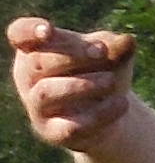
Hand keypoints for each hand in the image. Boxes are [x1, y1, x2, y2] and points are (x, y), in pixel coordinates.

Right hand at [10, 18, 138, 151]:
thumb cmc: (101, 72)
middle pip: (37, 62)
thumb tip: (127, 41)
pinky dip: (99, 114)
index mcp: (34, 49)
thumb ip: (115, 46)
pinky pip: (70, 126)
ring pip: (48, 93)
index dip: (29, 31)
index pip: (19, 34)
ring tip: (110, 81)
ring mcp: (38, 107)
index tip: (48, 30)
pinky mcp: (54, 133)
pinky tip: (121, 103)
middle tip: (102, 52)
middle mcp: (28, 78)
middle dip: (71, 55)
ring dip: (82, 85)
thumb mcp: (110, 56)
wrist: (111, 112)